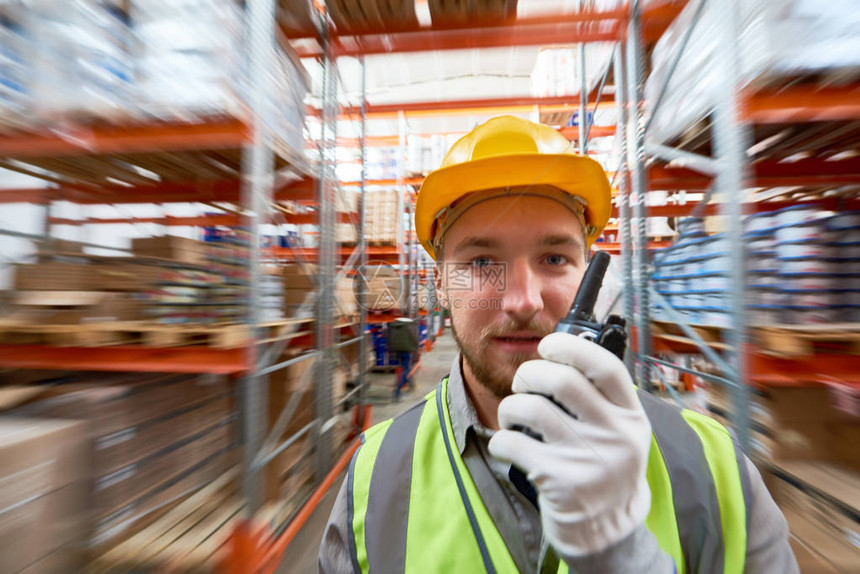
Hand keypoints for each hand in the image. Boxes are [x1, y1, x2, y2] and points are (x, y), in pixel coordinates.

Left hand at [488, 332, 651, 557]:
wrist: (606, 531)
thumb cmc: (604, 469)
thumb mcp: (620, 432)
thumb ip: (600, 397)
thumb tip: (559, 350)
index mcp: (631, 416)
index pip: (605, 366)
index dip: (570, 346)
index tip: (548, 346)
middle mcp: (615, 435)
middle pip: (561, 379)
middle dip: (529, 374)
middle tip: (523, 386)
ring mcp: (588, 460)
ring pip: (530, 407)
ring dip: (509, 407)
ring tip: (513, 418)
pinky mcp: (560, 482)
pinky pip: (512, 442)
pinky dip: (501, 440)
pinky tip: (509, 447)